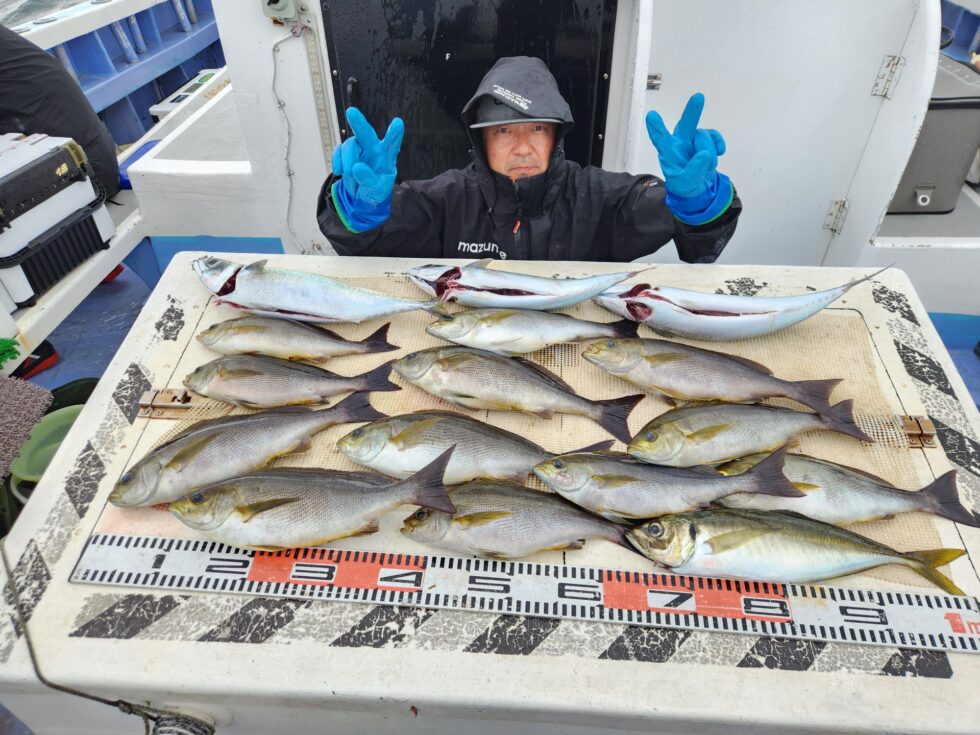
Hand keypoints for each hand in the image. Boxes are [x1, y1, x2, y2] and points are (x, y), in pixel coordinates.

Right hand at [331, 107, 403, 230]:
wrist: (362, 196)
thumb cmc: (375, 191)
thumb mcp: (376, 191)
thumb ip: (369, 180)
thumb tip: (357, 168)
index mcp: (386, 157)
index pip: (392, 144)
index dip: (394, 134)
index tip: (398, 123)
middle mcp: (373, 149)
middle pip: (366, 133)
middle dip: (359, 123)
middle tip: (351, 112)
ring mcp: (359, 149)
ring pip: (350, 144)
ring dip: (347, 160)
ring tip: (348, 174)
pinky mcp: (346, 152)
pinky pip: (339, 150)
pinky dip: (337, 160)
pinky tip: (339, 171)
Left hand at [645, 93, 723, 198]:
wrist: (699, 186)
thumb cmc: (685, 183)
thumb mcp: (686, 183)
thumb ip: (694, 170)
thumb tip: (704, 154)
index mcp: (668, 151)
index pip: (660, 138)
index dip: (657, 128)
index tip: (651, 116)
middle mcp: (679, 141)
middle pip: (685, 125)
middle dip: (692, 112)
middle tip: (698, 97)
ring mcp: (693, 138)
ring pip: (704, 137)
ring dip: (709, 153)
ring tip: (706, 166)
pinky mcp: (705, 138)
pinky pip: (715, 136)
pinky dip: (718, 144)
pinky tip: (719, 152)